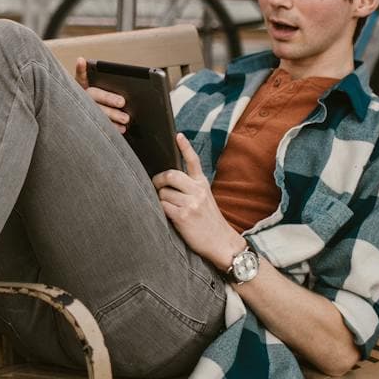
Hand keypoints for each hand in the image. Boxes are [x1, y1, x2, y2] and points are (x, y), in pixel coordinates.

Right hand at [74, 57, 128, 132]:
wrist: (88, 124)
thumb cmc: (99, 101)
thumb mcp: (100, 90)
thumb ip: (106, 85)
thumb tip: (119, 86)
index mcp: (82, 86)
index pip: (81, 76)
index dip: (80, 69)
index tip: (81, 61)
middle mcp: (81, 97)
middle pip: (93, 95)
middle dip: (108, 98)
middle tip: (122, 102)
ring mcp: (83, 111)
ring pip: (97, 112)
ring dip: (112, 115)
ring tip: (125, 119)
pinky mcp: (88, 125)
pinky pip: (100, 126)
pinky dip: (112, 127)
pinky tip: (121, 128)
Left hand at [154, 134, 242, 266]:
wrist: (221, 243)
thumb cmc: (209, 222)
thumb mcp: (205, 199)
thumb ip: (191, 188)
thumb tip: (168, 180)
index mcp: (203, 184)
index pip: (193, 161)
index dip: (185, 147)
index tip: (178, 135)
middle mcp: (198, 191)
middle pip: (170, 174)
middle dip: (158, 180)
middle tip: (156, 186)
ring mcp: (191, 203)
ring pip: (163, 192)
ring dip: (160, 199)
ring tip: (167, 208)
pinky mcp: (184, 216)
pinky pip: (163, 206)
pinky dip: (160, 209)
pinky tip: (167, 215)